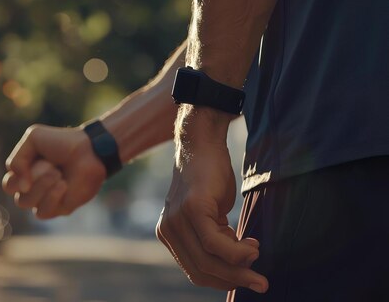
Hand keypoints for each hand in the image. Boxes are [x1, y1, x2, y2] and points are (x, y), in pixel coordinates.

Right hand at [2, 124, 106, 218]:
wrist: (89, 150)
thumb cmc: (62, 143)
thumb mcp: (33, 139)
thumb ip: (17, 159)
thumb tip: (21, 187)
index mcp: (23, 174)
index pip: (9, 185)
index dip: (18, 176)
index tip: (35, 162)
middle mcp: (32, 190)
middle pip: (17, 195)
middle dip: (34, 178)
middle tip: (52, 166)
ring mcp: (45, 200)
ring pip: (26, 203)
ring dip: (43, 185)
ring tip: (59, 173)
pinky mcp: (59, 209)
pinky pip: (42, 212)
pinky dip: (52, 196)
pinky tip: (64, 185)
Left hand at [156, 108, 267, 292]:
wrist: (202, 146)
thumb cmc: (210, 181)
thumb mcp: (211, 217)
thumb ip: (215, 240)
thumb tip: (237, 267)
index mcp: (170, 235)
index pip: (195, 271)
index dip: (223, 281)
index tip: (248, 281)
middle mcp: (168, 231)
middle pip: (201, 271)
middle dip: (234, 280)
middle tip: (261, 282)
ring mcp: (176, 221)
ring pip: (208, 260)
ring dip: (239, 266)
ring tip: (257, 254)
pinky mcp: (191, 210)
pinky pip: (213, 243)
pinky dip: (236, 251)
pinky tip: (252, 245)